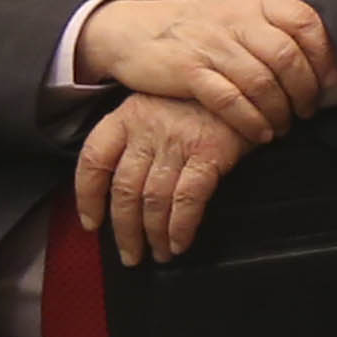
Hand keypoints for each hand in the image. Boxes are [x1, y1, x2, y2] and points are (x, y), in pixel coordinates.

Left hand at [71, 91, 255, 261]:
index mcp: (127, 116)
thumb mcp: (160, 106)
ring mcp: (178, 140)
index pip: (93, 160)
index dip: (87, 197)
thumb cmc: (203, 100)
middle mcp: (148, 129)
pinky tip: (180, 242)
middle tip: (131, 254)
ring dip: (153, 234)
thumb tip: (124, 190)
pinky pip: (187, 198)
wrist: (249, 82)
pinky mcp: (210, 151)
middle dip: (124, 230)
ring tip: (159, 253)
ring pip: (153, 199)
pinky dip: (181, 226)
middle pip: (124, 189)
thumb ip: (139, 139)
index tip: (91, 222)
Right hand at [79, 0, 336, 139]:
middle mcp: (237, 21)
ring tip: (283, 126)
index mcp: (255, 4)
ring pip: (262, 82)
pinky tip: (259, 132)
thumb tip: (317, 57)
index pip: (306, 22)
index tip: (329, 81)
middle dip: (304, 91)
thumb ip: (270, 28)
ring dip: (279, 111)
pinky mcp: (189, 70)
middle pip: (288, 57)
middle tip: (307, 111)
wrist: (132, 30)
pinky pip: (231, 100)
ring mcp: (212, 45)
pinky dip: (250, 120)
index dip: (324, 55)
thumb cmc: (193, 28)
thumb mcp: (235, 13)